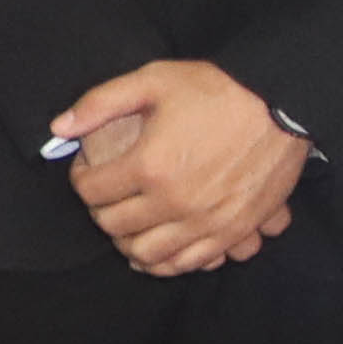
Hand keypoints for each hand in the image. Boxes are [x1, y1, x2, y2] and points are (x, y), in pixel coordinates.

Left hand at [46, 58, 305, 276]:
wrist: (282, 101)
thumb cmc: (217, 88)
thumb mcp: (154, 80)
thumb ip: (101, 102)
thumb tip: (59, 128)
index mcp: (150, 166)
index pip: (92, 192)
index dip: (80, 180)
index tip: (87, 171)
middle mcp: (174, 203)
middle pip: (115, 228)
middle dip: (100, 213)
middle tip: (106, 197)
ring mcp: (205, 223)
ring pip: (149, 255)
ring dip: (129, 244)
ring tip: (129, 226)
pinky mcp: (233, 232)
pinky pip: (190, 263)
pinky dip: (168, 261)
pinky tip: (161, 246)